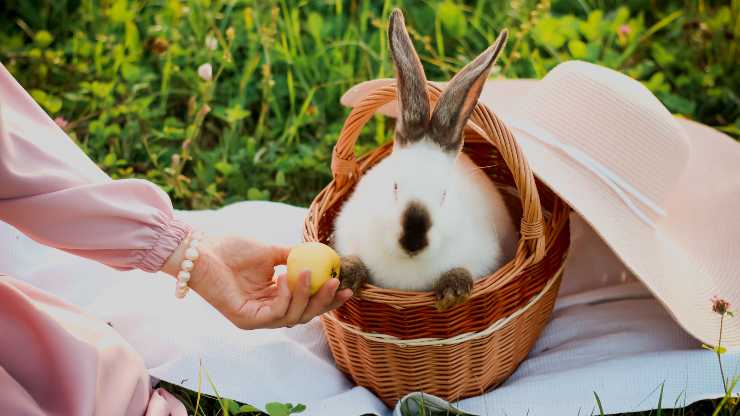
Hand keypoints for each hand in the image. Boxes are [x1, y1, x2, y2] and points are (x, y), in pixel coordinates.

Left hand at [163, 235, 352, 329]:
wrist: (202, 250)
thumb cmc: (231, 249)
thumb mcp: (270, 251)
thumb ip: (293, 256)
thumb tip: (321, 254)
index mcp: (274, 298)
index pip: (307, 304)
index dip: (328, 299)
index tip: (347, 286)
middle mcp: (267, 312)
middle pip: (304, 315)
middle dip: (324, 301)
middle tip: (338, 284)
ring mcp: (256, 319)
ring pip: (293, 317)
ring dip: (306, 295)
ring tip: (309, 273)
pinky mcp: (246, 320)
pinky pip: (275, 313)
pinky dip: (286, 296)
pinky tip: (285, 278)